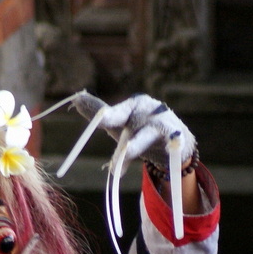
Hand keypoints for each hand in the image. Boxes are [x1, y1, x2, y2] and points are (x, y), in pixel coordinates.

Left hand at [71, 92, 195, 168]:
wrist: (176, 141)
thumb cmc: (141, 129)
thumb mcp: (120, 123)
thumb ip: (99, 113)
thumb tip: (75, 99)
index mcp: (132, 106)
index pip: (114, 113)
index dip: (102, 114)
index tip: (82, 104)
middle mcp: (147, 110)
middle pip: (127, 125)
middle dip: (114, 126)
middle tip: (102, 128)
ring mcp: (161, 122)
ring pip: (145, 136)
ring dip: (134, 145)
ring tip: (125, 154)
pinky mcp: (176, 136)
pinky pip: (173, 142)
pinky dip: (173, 146)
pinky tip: (173, 147)